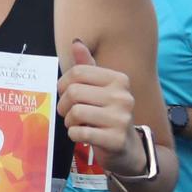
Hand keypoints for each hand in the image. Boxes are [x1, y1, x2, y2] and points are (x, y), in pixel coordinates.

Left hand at [57, 40, 137, 174]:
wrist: (128, 149)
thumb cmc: (108, 115)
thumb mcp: (100, 89)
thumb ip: (87, 67)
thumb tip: (77, 42)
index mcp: (119, 79)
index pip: (77, 72)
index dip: (63, 84)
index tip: (65, 94)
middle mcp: (123, 96)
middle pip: (73, 92)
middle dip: (64, 105)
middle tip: (68, 113)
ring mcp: (122, 119)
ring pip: (76, 113)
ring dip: (69, 122)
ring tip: (77, 124)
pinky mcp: (116, 139)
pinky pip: (80, 133)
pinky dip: (75, 135)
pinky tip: (83, 135)